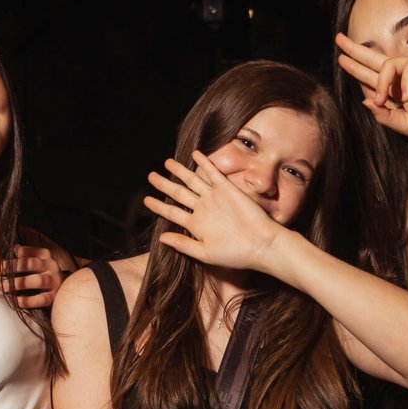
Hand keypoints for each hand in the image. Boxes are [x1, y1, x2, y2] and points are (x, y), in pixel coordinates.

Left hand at [0, 245, 64, 308]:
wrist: (65, 291)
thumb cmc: (41, 276)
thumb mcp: (32, 266)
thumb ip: (14, 262)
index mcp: (43, 255)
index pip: (24, 251)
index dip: (7, 256)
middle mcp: (50, 265)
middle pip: (29, 263)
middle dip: (9, 267)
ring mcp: (54, 281)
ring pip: (36, 280)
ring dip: (18, 283)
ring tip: (3, 287)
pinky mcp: (55, 297)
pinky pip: (41, 299)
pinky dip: (28, 301)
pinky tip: (17, 302)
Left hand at [143, 153, 285, 274]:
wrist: (260, 244)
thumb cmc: (235, 253)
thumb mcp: (204, 253)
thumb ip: (183, 244)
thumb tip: (160, 238)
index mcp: (196, 224)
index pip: (172, 212)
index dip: (158, 206)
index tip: (146, 201)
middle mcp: (203, 209)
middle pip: (178, 193)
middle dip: (164, 184)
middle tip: (150, 176)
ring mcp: (214, 198)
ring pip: (192, 180)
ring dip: (180, 171)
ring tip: (167, 162)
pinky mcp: (228, 189)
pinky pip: (213, 173)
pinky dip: (204, 163)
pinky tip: (195, 154)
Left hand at [334, 34, 407, 142]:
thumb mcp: (404, 124)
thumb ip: (384, 115)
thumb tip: (364, 101)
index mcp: (399, 91)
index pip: (374, 77)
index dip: (358, 69)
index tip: (342, 60)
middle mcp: (407, 76)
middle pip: (376, 60)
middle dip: (357, 50)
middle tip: (339, 39)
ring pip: (388, 65)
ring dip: (381, 82)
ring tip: (381, 98)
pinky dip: (405, 81)